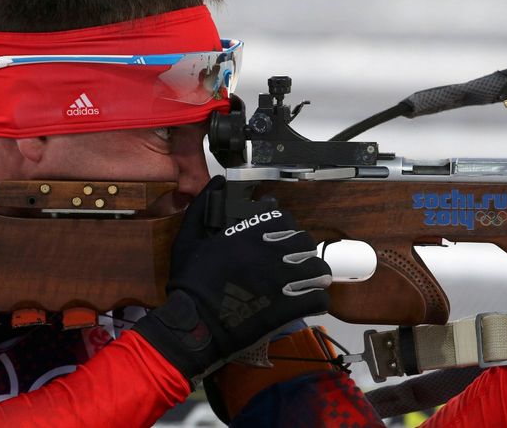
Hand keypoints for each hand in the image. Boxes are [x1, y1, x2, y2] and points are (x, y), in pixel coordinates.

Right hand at [133, 176, 331, 382]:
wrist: (196, 324)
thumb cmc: (190, 282)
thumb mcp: (187, 240)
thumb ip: (201, 208)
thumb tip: (216, 182)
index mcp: (251, 233)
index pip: (284, 218)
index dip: (284, 227)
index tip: (279, 236)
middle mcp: (273, 251)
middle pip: (305, 241)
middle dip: (300, 250)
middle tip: (291, 262)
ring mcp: (285, 279)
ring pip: (317, 269)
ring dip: (312, 275)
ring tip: (304, 283)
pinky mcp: (291, 306)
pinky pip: (319, 299)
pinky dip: (316, 300)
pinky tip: (306, 303)